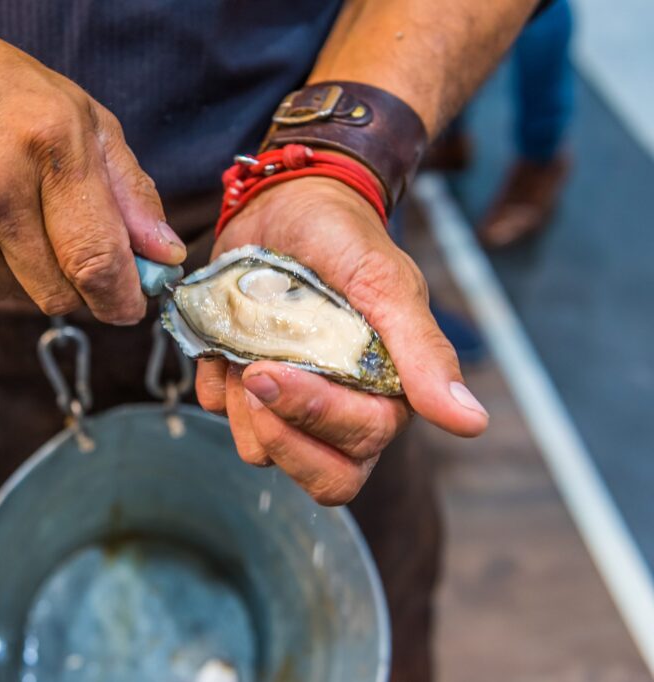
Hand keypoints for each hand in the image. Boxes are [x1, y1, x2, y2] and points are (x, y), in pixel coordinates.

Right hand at [0, 5, 184, 323]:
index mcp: (47, 141)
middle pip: (60, 293)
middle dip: (85, 289)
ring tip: (31, 221)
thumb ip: (131, 190)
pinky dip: (6, 272)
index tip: (131, 305)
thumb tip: (163, 255)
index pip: (94, 256)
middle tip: (87, 257)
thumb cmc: (3, 92)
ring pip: (24, 297)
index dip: (121, 297)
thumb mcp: (83, 115)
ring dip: (43, 277)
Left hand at [196, 174, 488, 504]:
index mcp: (385, 394)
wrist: (287, 203)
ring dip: (242, 404)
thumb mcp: (387, 285)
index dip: (314, 419)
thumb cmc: (347, 238)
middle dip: (281, 434)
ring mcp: (288, 402)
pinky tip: (227, 336)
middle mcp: (340, 409)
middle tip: (253, 375)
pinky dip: (214, 376)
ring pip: (260, 450)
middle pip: (322, 477)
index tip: (272, 371)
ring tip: (243, 346)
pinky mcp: (241, 385)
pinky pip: (218, 410)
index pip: (359, 446)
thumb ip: (424, 354)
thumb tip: (470, 423)